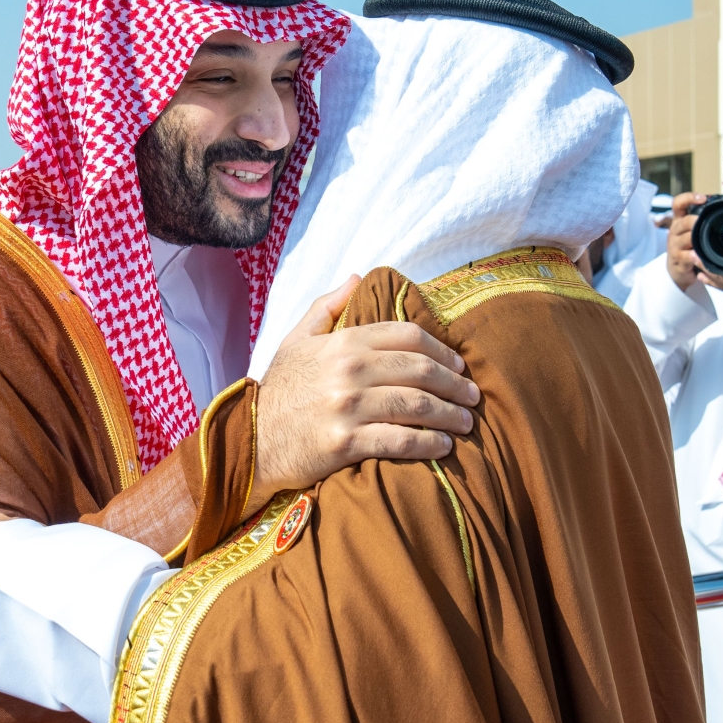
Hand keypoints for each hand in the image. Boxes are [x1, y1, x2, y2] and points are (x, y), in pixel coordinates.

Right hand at [250, 276, 479, 504]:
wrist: (250, 441)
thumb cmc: (278, 392)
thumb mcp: (295, 340)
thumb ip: (327, 307)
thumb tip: (358, 276)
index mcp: (343, 342)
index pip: (408, 336)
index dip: (442, 350)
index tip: (459, 365)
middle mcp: (349, 370)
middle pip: (421, 371)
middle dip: (455, 384)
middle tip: (472, 396)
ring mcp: (348, 407)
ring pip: (417, 405)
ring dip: (450, 415)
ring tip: (466, 422)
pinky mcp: (346, 442)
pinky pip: (401, 441)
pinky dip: (430, 444)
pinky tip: (444, 446)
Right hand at [666, 192, 707, 291]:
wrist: (677, 268)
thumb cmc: (689, 246)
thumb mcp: (693, 231)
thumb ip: (704, 221)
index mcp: (680, 220)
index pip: (678, 203)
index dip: (689, 198)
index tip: (703, 198)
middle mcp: (675, 231)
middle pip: (684, 221)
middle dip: (696, 221)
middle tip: (707, 222)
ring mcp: (675, 246)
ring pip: (687, 238)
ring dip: (697, 239)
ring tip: (706, 240)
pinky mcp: (678, 260)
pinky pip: (688, 256)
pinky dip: (695, 257)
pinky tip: (700, 258)